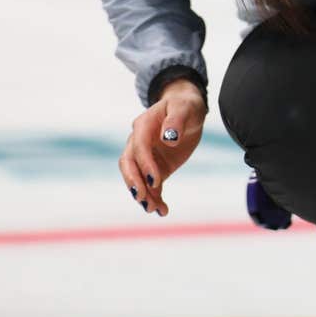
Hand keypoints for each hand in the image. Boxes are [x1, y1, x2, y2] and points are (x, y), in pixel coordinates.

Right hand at [118, 79, 206, 216]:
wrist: (187, 110)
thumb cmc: (185, 106)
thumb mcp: (185, 108)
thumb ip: (176, 121)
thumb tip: (168, 138)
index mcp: (143, 125)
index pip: (139, 146)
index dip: (145, 164)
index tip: (157, 180)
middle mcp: (139, 142)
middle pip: (129, 164)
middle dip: (135, 183)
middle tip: (144, 200)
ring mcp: (145, 156)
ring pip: (137, 178)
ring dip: (143, 194)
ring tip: (154, 209)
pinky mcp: (154, 167)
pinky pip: (150, 185)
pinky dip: (154, 198)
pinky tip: (163, 210)